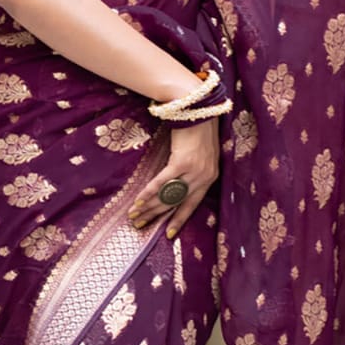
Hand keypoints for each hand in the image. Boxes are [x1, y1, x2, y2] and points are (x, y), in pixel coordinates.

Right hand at [130, 120, 219, 238]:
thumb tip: (174, 184)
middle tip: (141, 225)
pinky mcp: (182, 162)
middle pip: (176, 203)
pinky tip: (138, 201)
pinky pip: (163, 182)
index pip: (192, 205)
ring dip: (149, 207)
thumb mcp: (200, 155)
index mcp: (209, 178)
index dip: (179, 219)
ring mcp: (194, 171)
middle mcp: (203, 178)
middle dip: (157, 216)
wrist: (199, 110)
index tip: (169, 234)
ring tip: (135, 215)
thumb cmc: (198, 130)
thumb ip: (191, 171)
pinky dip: (149, 193)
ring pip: (168, 195)